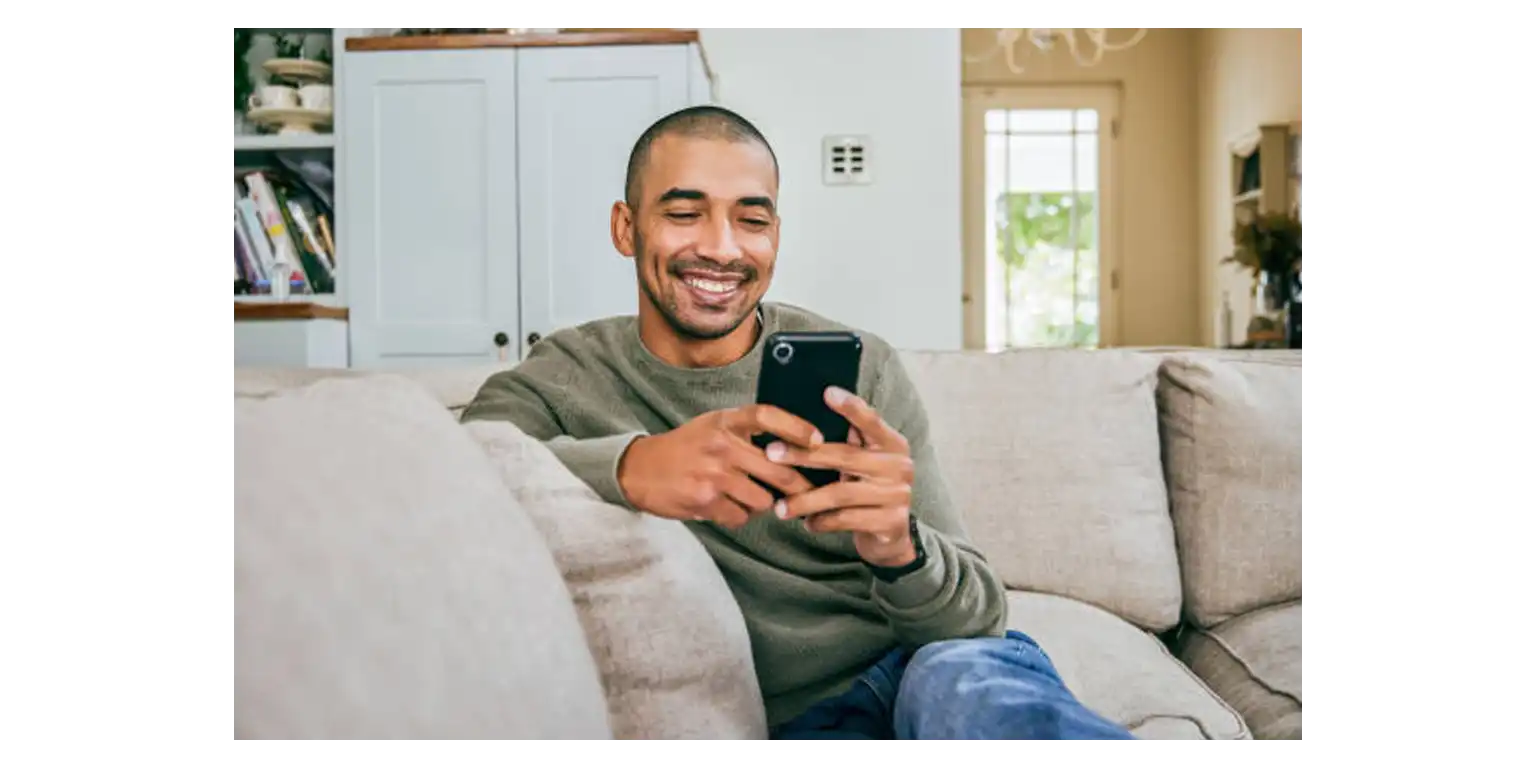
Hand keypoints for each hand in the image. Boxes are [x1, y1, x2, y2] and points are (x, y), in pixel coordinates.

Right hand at [617, 404, 820, 528]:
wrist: (640, 469)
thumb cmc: (686, 447)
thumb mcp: (713, 426)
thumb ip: (746, 431)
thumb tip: (795, 447)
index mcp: (725, 421)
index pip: (767, 416)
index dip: (796, 427)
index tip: (818, 440)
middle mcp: (721, 444)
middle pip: (778, 468)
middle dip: (799, 486)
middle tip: (811, 493)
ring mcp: (713, 474)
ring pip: (763, 499)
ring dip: (763, 503)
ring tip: (750, 497)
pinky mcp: (704, 500)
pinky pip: (740, 516)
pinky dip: (739, 515)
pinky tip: (726, 506)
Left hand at [764, 387, 916, 566]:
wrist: (892, 536)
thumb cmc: (868, 490)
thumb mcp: (864, 464)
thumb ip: (850, 443)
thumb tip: (803, 420)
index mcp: (892, 444)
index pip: (872, 420)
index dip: (851, 407)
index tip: (827, 392)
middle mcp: (899, 466)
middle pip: (846, 456)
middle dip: (804, 455)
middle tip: (772, 453)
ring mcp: (897, 495)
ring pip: (841, 494)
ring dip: (806, 500)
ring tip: (780, 507)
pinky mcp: (891, 523)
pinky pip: (847, 520)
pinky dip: (822, 521)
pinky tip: (807, 522)